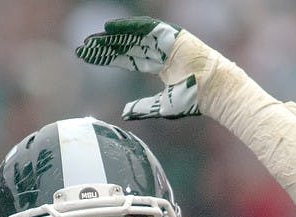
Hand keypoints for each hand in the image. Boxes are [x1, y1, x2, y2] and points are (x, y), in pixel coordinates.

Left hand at [75, 17, 199, 120]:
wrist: (212, 91)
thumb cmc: (193, 100)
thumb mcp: (161, 106)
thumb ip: (143, 107)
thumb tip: (124, 112)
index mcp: (159, 66)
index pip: (127, 59)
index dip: (108, 58)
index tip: (88, 57)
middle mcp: (160, 52)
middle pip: (126, 46)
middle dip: (104, 47)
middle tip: (83, 47)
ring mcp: (166, 42)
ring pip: (132, 37)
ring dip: (111, 37)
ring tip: (91, 40)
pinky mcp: (172, 35)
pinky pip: (146, 27)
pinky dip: (128, 26)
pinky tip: (110, 27)